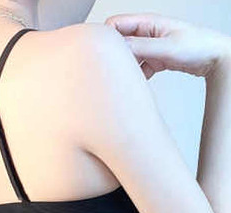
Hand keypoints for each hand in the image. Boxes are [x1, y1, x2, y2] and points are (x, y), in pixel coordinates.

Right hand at [105, 13, 230, 78]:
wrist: (216, 58)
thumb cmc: (199, 46)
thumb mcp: (165, 47)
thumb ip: (140, 47)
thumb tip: (117, 49)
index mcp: (149, 22)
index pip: (116, 24)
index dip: (106, 37)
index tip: (102, 54)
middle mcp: (147, 33)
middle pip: (119, 41)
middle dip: (114, 55)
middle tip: (112, 70)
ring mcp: (151, 47)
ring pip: (128, 56)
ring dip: (125, 68)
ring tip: (126, 78)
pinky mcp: (155, 59)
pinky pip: (138, 68)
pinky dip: (136, 76)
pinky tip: (139, 83)